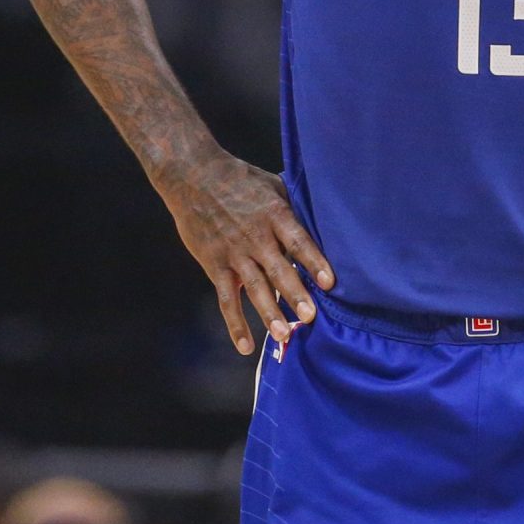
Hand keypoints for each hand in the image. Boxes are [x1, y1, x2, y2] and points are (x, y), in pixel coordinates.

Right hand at [159, 152, 333, 354]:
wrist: (193, 176)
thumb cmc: (240, 180)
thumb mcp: (272, 185)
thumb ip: (294, 208)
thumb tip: (327, 223)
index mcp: (274, 214)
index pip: (297, 240)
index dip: (313, 261)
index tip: (329, 282)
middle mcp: (254, 236)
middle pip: (277, 269)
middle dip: (294, 294)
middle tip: (310, 317)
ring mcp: (233, 253)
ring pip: (253, 288)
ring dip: (268, 314)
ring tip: (284, 335)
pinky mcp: (215, 265)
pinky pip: (226, 299)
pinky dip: (235, 324)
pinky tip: (246, 347)